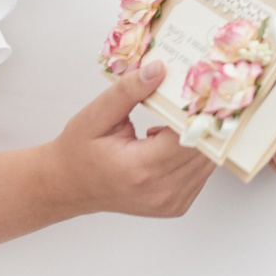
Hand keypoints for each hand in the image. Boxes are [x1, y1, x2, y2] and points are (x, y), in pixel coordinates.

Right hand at [41, 62, 216, 219]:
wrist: (67, 186)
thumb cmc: (78, 152)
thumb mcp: (95, 116)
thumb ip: (128, 91)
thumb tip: (159, 70)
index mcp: (140, 169)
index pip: (188, 137)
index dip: (199, 112)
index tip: (202, 88)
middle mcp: (161, 190)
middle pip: (205, 149)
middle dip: (205, 121)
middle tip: (200, 94)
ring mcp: (171, 202)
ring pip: (208, 162)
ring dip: (201, 137)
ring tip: (184, 114)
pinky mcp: (176, 205)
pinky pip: (200, 173)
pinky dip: (194, 153)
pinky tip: (173, 139)